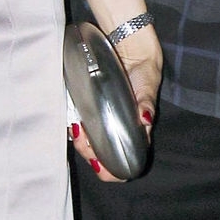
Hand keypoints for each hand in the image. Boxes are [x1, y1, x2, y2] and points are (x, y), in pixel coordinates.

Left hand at [68, 27, 162, 181]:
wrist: (132, 48)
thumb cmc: (144, 70)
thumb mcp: (147, 85)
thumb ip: (146, 103)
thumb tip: (145, 119)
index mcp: (135, 133)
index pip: (124, 164)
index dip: (111, 171)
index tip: (99, 163)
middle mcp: (118, 131)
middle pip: (101, 158)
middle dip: (89, 155)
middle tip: (82, 138)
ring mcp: (104, 121)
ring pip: (89, 145)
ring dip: (80, 143)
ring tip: (76, 130)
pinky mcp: (92, 109)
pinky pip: (81, 126)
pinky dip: (75, 128)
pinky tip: (72, 123)